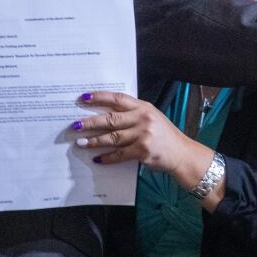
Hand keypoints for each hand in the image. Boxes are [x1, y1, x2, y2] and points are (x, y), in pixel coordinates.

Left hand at [70, 91, 215, 193]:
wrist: (181, 153)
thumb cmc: (164, 135)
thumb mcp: (152, 118)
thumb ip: (133, 114)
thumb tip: (107, 115)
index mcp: (143, 107)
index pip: (117, 98)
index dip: (99, 97)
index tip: (83, 98)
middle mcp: (143, 119)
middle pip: (110, 118)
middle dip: (90, 122)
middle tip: (75, 125)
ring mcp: (143, 135)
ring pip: (112, 137)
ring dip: (94, 141)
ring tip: (80, 142)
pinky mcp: (142, 151)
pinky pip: (119, 154)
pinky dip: (107, 157)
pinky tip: (98, 159)